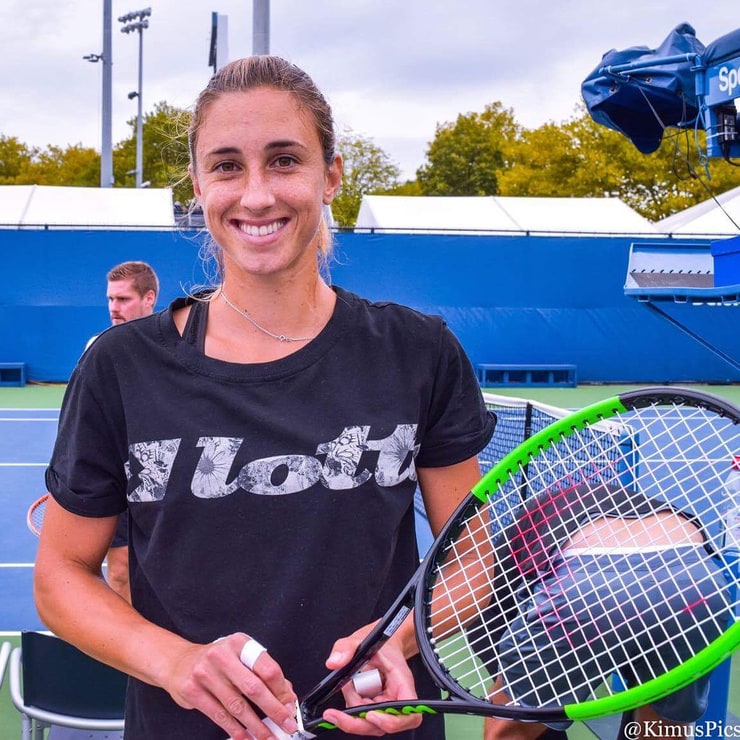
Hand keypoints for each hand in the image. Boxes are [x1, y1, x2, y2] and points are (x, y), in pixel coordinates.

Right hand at [163, 633, 298, 739]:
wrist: (179, 662)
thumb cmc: (217, 660)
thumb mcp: (240, 656)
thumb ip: (262, 672)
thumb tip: (286, 695)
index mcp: (239, 643)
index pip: (267, 668)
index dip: (281, 690)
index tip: (290, 706)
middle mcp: (222, 656)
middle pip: (254, 688)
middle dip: (274, 710)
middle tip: (287, 725)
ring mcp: (205, 674)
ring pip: (237, 706)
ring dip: (256, 726)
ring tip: (269, 737)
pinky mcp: (193, 692)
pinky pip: (220, 716)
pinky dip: (236, 730)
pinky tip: (247, 738)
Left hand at [321, 632, 422, 735]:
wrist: (382, 647)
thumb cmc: (379, 645)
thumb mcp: (360, 640)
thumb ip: (346, 648)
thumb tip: (334, 663)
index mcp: (403, 685)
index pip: (407, 713)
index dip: (391, 721)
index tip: (371, 715)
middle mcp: (397, 701)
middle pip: (382, 725)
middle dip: (358, 718)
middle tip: (337, 713)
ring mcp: (385, 708)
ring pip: (369, 723)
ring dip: (353, 710)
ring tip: (348, 684)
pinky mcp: (375, 711)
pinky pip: (362, 717)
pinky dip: (352, 707)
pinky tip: (349, 689)